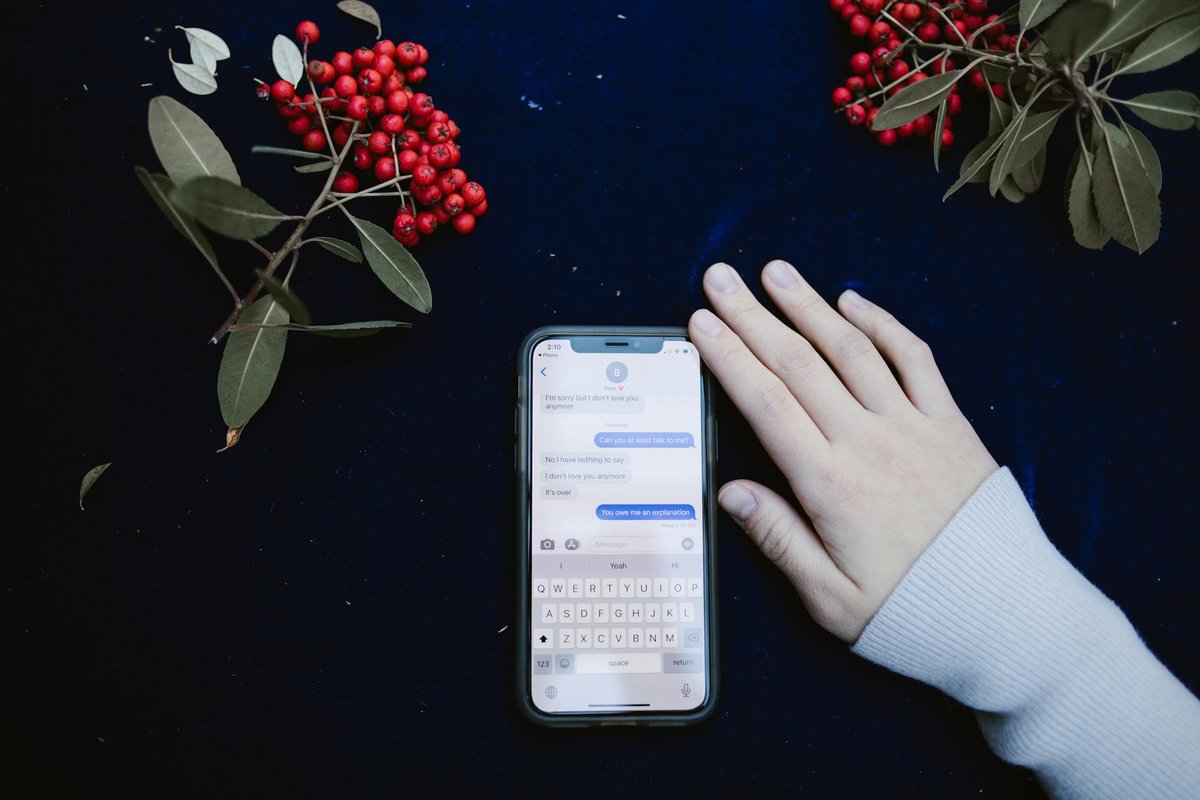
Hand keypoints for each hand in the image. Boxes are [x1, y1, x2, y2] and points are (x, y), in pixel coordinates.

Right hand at [689, 261, 997, 642]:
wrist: (1004, 613)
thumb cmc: (911, 610)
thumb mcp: (830, 597)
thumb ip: (777, 538)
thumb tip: (729, 492)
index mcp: (829, 483)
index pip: (765, 402)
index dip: (728, 357)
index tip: (700, 323)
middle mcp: (868, 442)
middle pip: (799, 363)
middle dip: (753, 317)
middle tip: (720, 279)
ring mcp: (912, 426)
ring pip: (852, 349)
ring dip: (810, 306)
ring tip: (776, 273)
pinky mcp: (950, 424)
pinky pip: (915, 359)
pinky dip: (883, 324)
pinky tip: (854, 301)